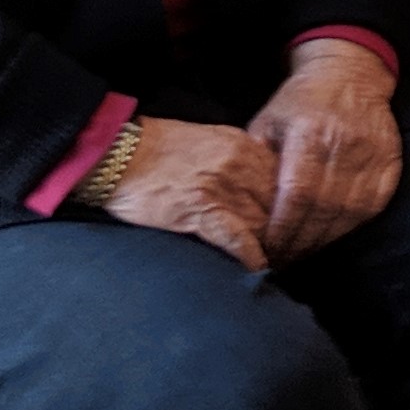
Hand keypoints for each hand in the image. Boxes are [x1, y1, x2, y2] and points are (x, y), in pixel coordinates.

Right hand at [100, 118, 280, 270]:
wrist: (114, 154)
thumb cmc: (155, 150)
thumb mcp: (208, 141)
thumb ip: (238, 158)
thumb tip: (261, 181)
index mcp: (242, 144)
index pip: (284, 178)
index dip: (290, 205)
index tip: (294, 223)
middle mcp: (239, 163)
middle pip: (280, 202)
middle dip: (285, 228)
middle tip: (290, 251)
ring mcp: (221, 187)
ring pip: (264, 221)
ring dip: (270, 245)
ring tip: (276, 265)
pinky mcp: (200, 209)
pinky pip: (237, 237)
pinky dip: (249, 255)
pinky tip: (256, 269)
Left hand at [249, 43, 402, 259]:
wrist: (350, 75)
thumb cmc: (300, 103)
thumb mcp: (266, 122)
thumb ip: (253, 162)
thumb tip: (236, 208)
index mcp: (310, 133)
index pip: (297, 194)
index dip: (282, 229)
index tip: (267, 249)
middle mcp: (345, 144)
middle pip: (323, 210)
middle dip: (300, 242)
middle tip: (281, 260)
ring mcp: (372, 155)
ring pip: (348, 214)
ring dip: (323, 240)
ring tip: (301, 252)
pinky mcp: (390, 163)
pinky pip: (371, 207)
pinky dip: (349, 227)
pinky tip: (329, 236)